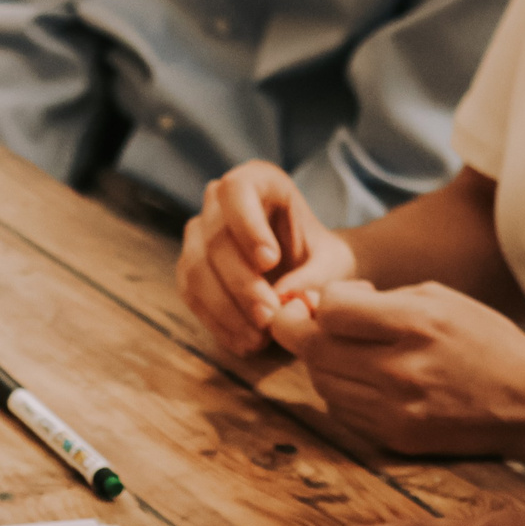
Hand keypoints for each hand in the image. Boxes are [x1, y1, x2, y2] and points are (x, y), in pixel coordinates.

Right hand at [179, 162, 355, 357]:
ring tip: (259, 338)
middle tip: (269, 317)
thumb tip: (284, 297)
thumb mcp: (334, 265)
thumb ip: (316, 277)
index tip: (269, 261)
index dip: (247, 225)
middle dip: (241, 283)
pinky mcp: (190, 271)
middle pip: (215, 238)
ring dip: (226, 309)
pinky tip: (244, 343)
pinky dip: (217, 323)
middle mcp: (219, 204)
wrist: (309, 276)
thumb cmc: (322, 260)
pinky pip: (192, 296)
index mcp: (258, 182)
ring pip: (196, 269)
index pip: (236, 191)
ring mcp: (198, 237)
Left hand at [271, 282, 524, 469]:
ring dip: (320, 363)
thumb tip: (319, 304)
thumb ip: (377, 299)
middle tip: (303, 322)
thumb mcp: (439, 298)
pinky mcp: (394, 438)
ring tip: (345, 350)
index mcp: (417, 324)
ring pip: (321, 383)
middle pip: (312, 350)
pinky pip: (342, 411)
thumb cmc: (483, 341)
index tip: (324, 302)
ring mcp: (395, 410)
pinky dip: (341, 391)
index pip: (330, 310)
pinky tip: (364, 379)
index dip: (318, 302)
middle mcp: (402, 370)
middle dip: (297, 331)